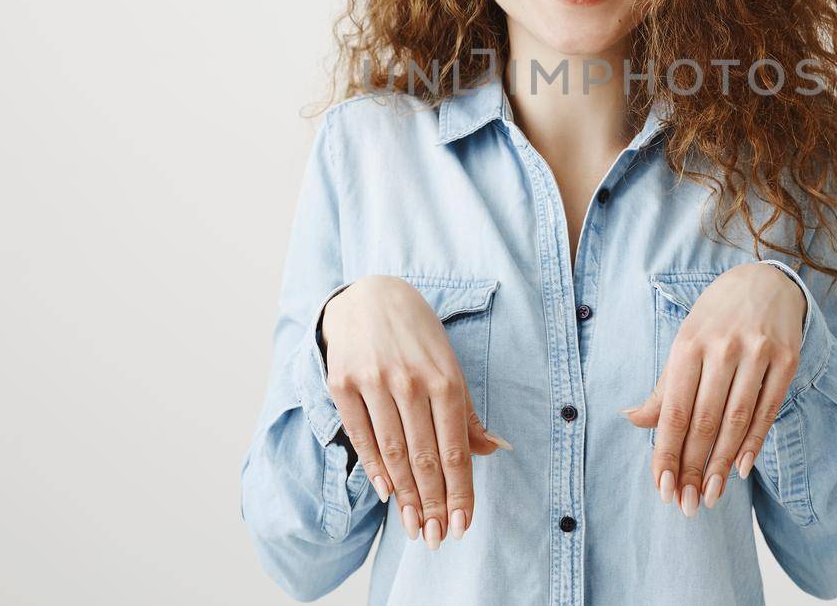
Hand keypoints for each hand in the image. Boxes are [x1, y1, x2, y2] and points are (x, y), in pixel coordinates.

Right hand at [319, 275, 508, 550]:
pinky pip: (360, 434)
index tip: (462, 525)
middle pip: (424, 456)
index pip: (455, 447)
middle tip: (435, 540)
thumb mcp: (449, 365)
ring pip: (393, 451)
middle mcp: (410, 381)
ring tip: (413, 528)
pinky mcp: (343, 382)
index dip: (459, 490)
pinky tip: (386, 493)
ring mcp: (374, 381)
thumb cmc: (418, 337)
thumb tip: (494, 449)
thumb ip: (467, 412)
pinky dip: (373, 467)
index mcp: (445, 378)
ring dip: (405, 496)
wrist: (370, 296)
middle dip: (432, 504)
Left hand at [621, 262, 805, 516]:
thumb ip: (664, 387)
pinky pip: (768, 410)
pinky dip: (753, 443)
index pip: (674, 410)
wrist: (764, 281)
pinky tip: (740, 469)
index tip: (663, 489)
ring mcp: (757, 352)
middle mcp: (721, 348)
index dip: (667, 453)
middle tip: (688, 505)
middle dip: (694, 468)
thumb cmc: (715, 319)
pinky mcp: (786, 359)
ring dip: (721, 464)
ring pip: (736, 420)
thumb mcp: (684, 343)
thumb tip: (632, 420)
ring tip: (711, 496)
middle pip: (704, 420)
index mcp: (688, 344)